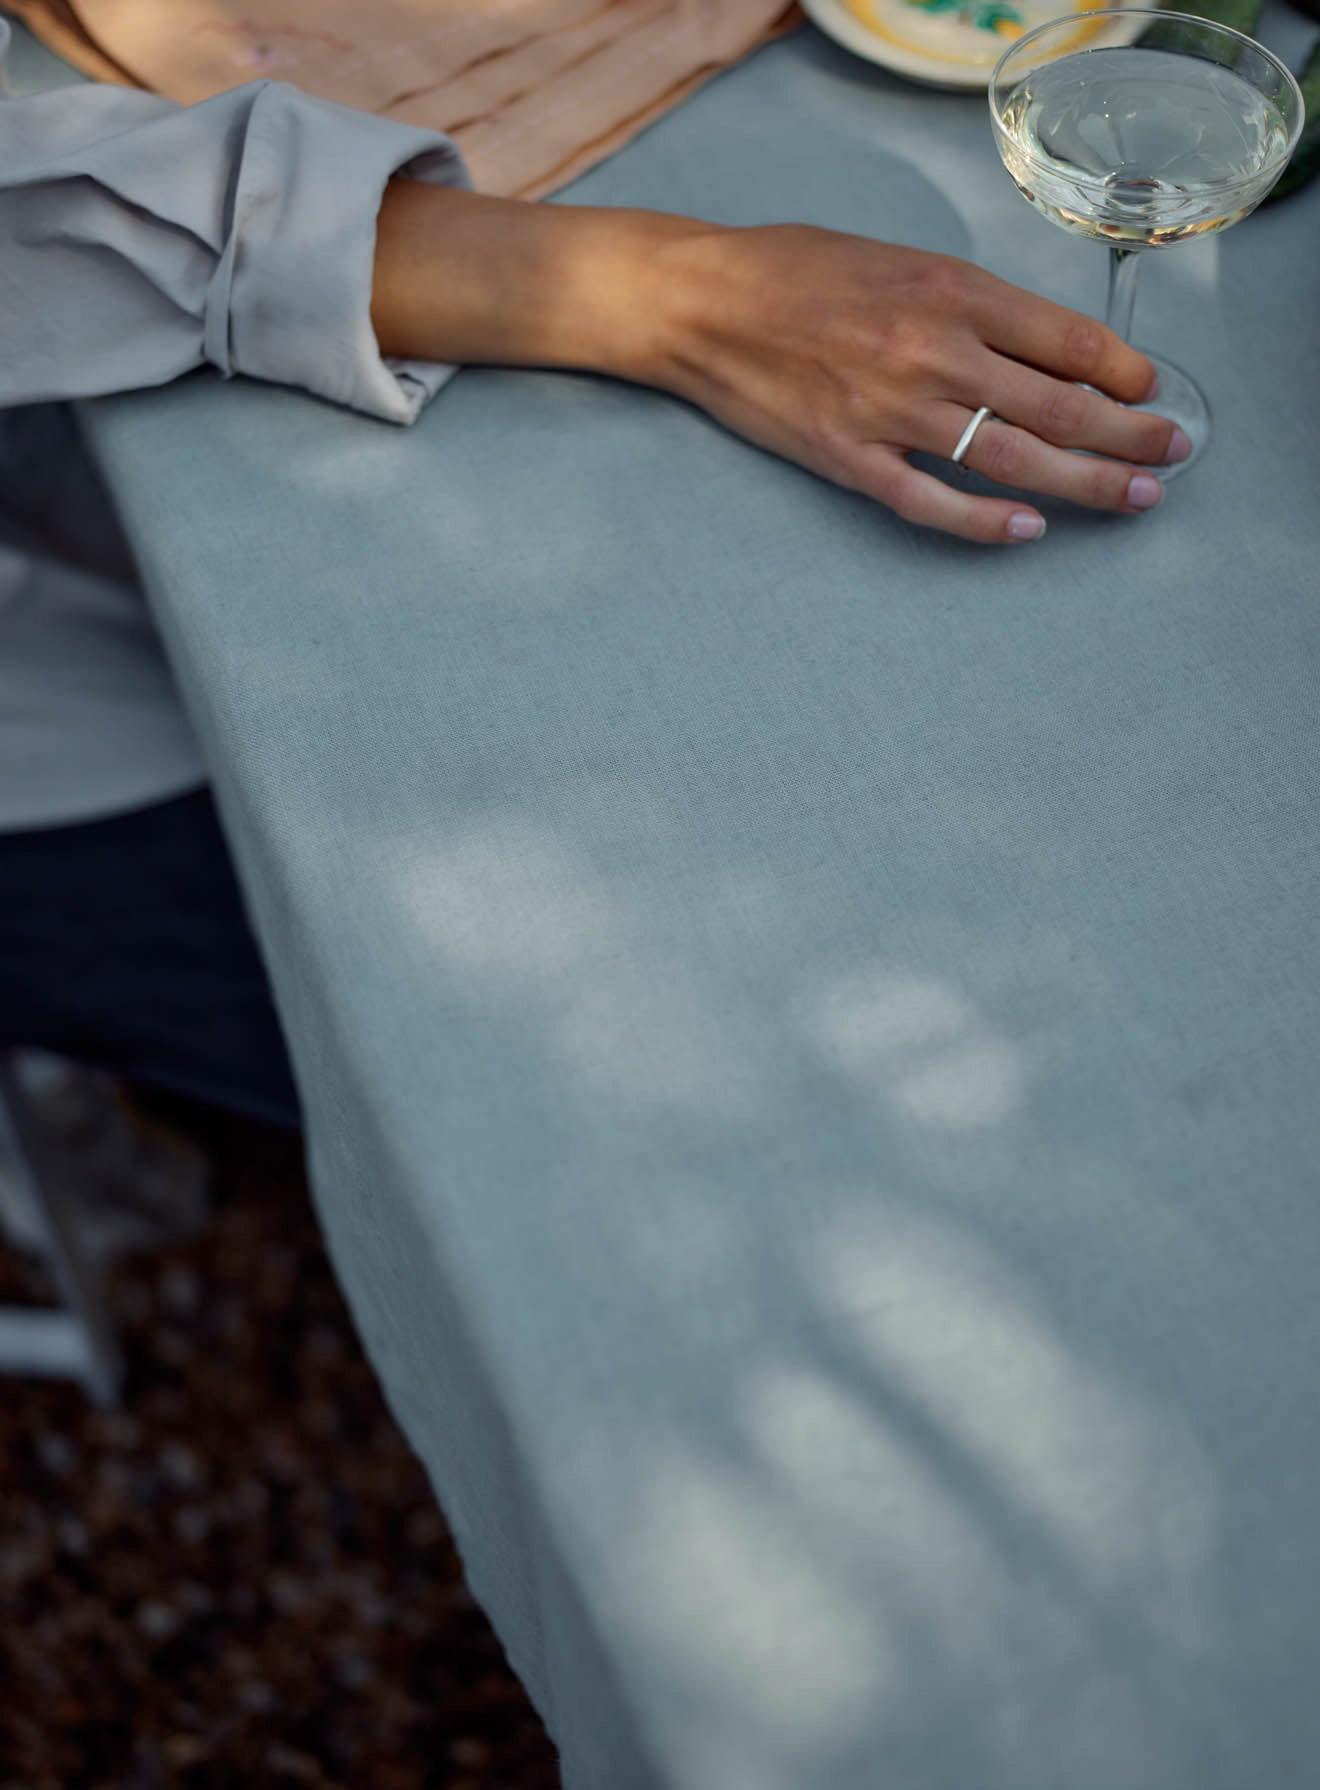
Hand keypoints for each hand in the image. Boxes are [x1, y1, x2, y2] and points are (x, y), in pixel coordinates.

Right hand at [638, 225, 1183, 543]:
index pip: (1067, 340)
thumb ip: (970, 305)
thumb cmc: (797, 271)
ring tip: (1131, 499)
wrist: (701, 300)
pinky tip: (1026, 531)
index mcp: (949, 291)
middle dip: (1129, 436)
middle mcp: (931, 350)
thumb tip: (1044, 352)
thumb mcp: (899, 261)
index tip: (1152, 393)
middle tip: (1169, 455)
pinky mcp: (846, 458)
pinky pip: (929, 501)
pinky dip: (983, 522)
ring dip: (1084, 483)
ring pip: (1011, 459)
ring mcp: (888, 411)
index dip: (1124, 372)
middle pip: (1058, 408)